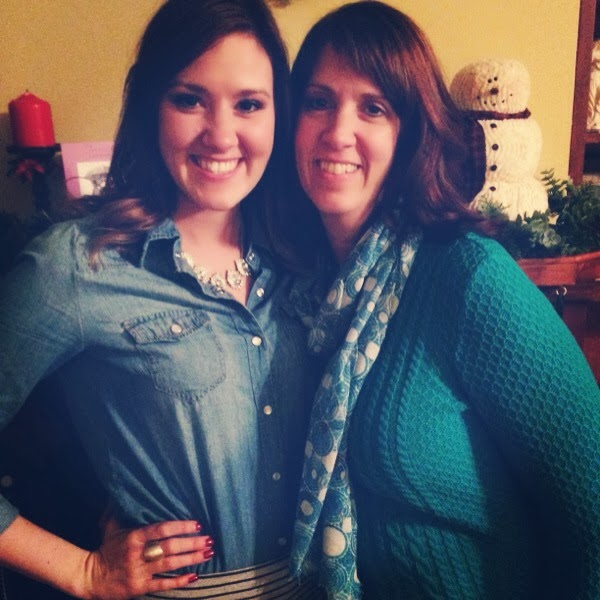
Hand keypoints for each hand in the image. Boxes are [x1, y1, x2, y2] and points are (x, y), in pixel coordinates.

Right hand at [82, 518, 213, 599]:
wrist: (89, 577)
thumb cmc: (105, 548)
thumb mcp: (110, 525)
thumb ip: (119, 507)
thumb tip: (123, 487)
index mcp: (133, 537)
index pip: (161, 529)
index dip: (181, 526)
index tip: (197, 524)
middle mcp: (138, 554)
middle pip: (170, 547)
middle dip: (192, 543)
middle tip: (209, 539)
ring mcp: (139, 572)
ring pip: (170, 565)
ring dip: (191, 559)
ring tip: (208, 553)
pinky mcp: (140, 587)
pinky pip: (163, 584)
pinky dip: (180, 581)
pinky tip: (195, 576)